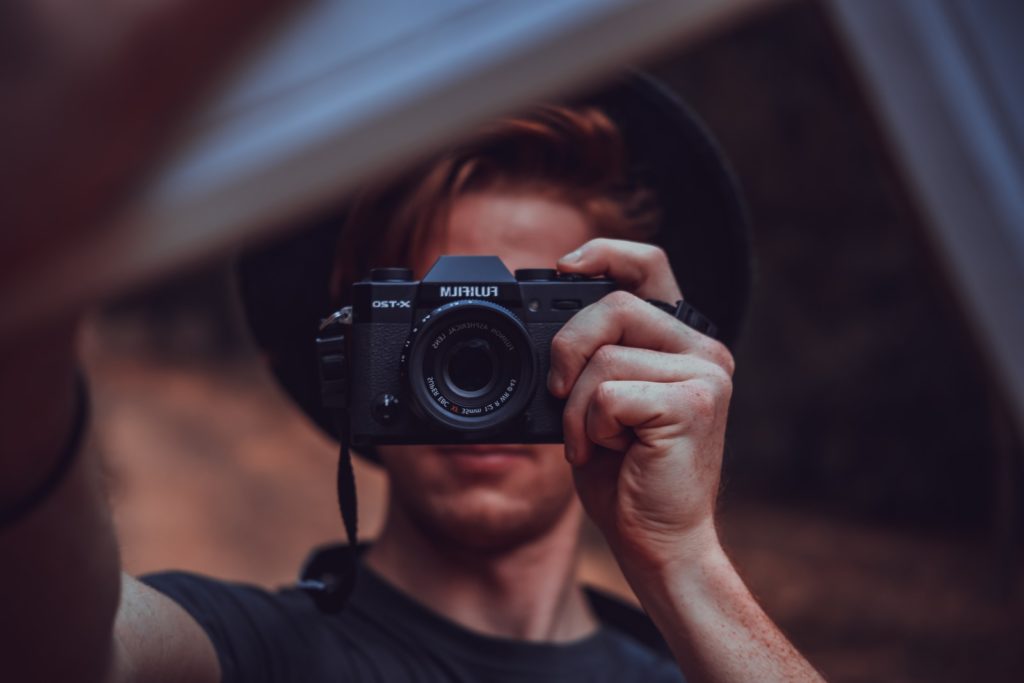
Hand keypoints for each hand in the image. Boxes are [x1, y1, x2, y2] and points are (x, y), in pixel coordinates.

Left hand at [548, 238, 734, 573]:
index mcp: (680, 343)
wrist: (657, 541)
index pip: (651, 265)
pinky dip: (588, 428)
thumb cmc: (626, 474)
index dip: (606, 253)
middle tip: (559, 395)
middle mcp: (702, 350)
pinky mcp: (691, 404)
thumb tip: (544, 328)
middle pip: (611, 306)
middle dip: (566, 350)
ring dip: (575, 408)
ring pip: (602, 357)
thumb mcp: (600, 402)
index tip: (563, 266)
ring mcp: (704, 375)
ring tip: (595, 442)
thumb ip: (593, 356)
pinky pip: (607, 394)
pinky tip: (608, 453)